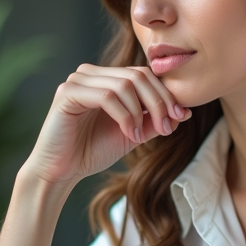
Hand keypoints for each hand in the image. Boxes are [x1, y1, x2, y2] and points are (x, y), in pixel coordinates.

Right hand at [21, 65, 190, 187]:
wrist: (61, 171)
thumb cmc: (92, 151)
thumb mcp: (132, 133)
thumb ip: (153, 120)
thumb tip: (185, 112)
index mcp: (105, 78)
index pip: (144, 74)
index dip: (165, 94)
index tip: (180, 117)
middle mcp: (91, 74)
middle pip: (138, 75)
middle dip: (158, 102)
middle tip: (167, 127)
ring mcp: (78, 80)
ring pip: (125, 84)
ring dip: (141, 112)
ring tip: (141, 136)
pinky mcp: (68, 92)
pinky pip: (107, 96)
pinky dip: (124, 115)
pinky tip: (129, 133)